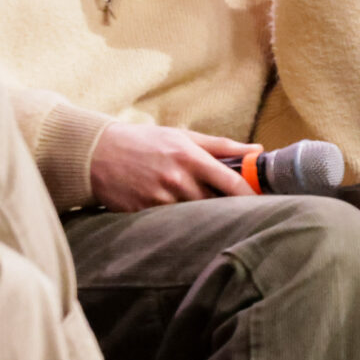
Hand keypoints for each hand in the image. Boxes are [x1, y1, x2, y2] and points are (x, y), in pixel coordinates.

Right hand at [89, 123, 253, 210]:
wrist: (96, 153)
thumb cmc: (145, 142)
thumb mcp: (183, 136)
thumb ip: (222, 146)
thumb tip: (257, 150)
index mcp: (190, 157)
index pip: (231, 182)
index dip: (250, 196)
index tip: (264, 203)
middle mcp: (177, 180)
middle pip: (215, 203)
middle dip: (226, 207)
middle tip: (237, 211)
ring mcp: (160, 199)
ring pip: (195, 215)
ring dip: (203, 215)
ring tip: (203, 212)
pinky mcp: (144, 213)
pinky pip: (171, 223)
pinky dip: (179, 221)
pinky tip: (179, 217)